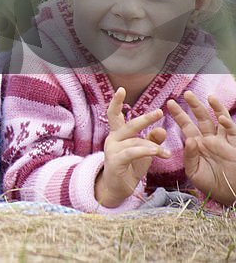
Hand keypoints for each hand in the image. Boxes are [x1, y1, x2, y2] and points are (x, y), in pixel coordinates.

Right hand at [95, 87, 169, 207]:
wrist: (118, 188)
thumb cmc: (130, 167)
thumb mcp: (143, 152)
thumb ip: (151, 140)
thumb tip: (162, 129)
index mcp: (117, 134)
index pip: (114, 114)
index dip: (116, 101)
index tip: (121, 89)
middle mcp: (112, 139)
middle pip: (128, 125)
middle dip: (144, 119)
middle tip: (159, 112)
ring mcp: (112, 149)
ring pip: (135, 141)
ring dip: (153, 146)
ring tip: (166, 153)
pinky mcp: (115, 161)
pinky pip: (133, 152)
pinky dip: (146, 151)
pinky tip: (158, 152)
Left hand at [167, 91, 235, 204]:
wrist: (230, 196)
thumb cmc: (211, 185)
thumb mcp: (194, 171)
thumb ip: (189, 156)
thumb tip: (190, 139)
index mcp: (198, 145)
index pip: (187, 126)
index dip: (179, 114)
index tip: (170, 102)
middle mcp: (210, 140)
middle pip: (202, 118)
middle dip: (195, 105)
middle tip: (187, 93)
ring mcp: (224, 142)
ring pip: (220, 121)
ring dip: (216, 108)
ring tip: (209, 97)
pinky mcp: (235, 146)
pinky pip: (233, 132)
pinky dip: (228, 124)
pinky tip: (222, 118)